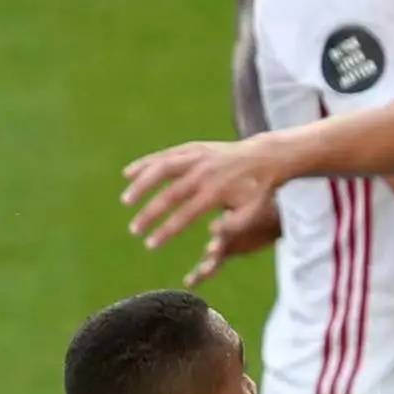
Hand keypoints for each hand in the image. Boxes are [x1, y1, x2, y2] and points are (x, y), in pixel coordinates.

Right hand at [122, 137, 286, 280]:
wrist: (267, 157)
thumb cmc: (260, 190)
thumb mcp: (255, 210)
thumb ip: (235, 224)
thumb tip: (210, 233)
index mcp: (216, 192)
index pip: (185, 216)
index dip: (166, 231)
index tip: (150, 245)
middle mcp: (203, 174)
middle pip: (169, 196)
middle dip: (149, 214)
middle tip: (134, 230)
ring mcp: (196, 158)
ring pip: (161, 170)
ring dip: (141, 185)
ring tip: (126, 201)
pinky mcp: (192, 148)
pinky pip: (164, 155)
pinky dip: (145, 163)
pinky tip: (128, 173)